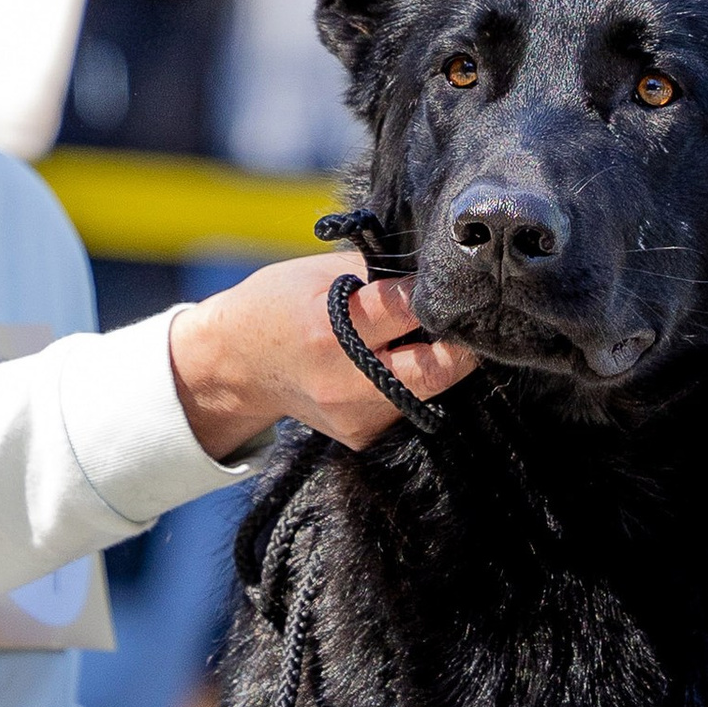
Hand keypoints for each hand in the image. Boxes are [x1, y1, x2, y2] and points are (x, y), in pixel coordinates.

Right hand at [170, 255, 475, 461]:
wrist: (236, 363)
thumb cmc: (279, 303)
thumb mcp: (319, 272)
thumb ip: (376, 273)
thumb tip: (434, 271)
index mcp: (330, 327)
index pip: (410, 308)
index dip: (436, 292)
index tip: (451, 283)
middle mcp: (343, 378)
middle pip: (436, 368)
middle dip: (461, 344)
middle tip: (471, 323)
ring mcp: (353, 414)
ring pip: (428, 391)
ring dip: (441, 365)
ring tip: (435, 340)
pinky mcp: (360, 435)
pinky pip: (407, 408)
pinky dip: (414, 385)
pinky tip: (400, 365)